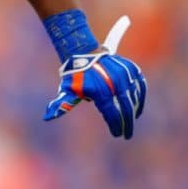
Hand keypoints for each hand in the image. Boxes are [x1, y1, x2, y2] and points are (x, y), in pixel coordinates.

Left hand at [44, 16, 146, 138]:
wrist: (86, 53)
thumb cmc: (75, 76)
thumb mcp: (67, 91)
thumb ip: (61, 105)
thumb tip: (46, 117)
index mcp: (102, 92)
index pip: (112, 114)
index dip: (115, 125)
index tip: (117, 134)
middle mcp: (116, 84)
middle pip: (126, 109)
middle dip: (127, 123)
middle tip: (127, 135)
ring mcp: (126, 76)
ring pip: (134, 98)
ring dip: (134, 112)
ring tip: (130, 122)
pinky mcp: (132, 70)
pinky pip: (140, 86)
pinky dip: (140, 98)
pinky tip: (137, 109)